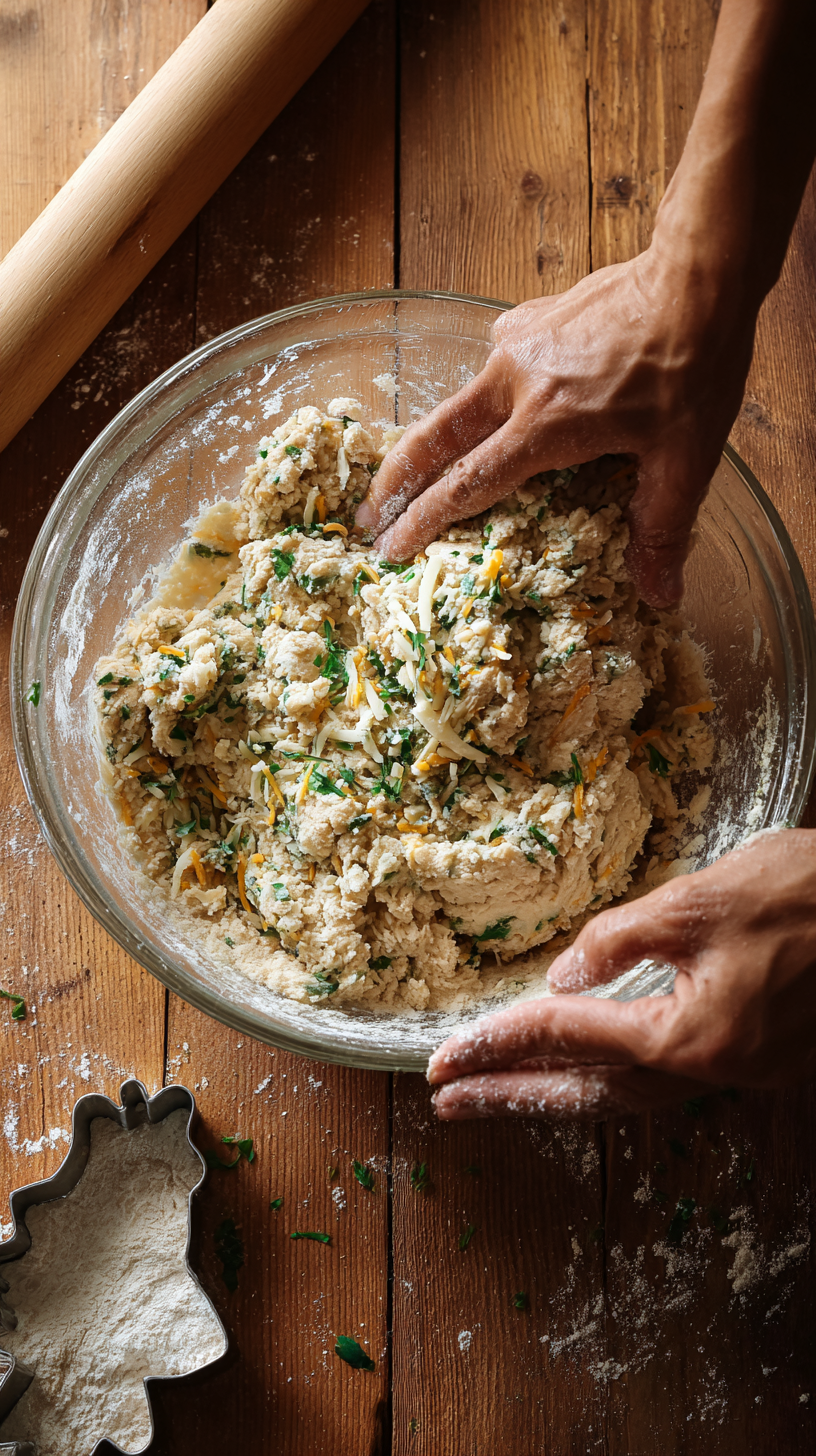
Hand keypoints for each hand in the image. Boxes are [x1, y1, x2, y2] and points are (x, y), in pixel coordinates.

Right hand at [356, 242, 754, 606]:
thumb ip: (661, 527)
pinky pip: (492, 368)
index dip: (423, 521)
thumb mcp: (685, 456)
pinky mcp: (527, 319)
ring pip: (455, 403)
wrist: (698, 272)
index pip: (466, 485)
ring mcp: (516, 345)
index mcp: (544, 425)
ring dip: (428, 443)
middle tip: (366, 519)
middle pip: (432, 439)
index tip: (390, 549)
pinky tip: (500, 410)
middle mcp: (515, 383)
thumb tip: (660, 596)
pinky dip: (483, 401)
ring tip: (413, 474)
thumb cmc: (694, 363)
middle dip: (394, 484)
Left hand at [427, 829, 815, 1119]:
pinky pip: (663, 1083)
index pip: (568, 1040)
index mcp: (688, 1035)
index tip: (442, 1059)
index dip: (498, 1045)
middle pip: (587, 1095)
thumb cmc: (808, 894)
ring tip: (497, 1093)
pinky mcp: (758, 1058)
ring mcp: (738, 1072)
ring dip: (556, 1095)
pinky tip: (587, 1068)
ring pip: (626, 1097)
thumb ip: (620, 940)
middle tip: (447, 1100)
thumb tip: (563, 978)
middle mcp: (709, 1071)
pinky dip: (611, 1079)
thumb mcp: (700, 898)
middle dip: (512, 1097)